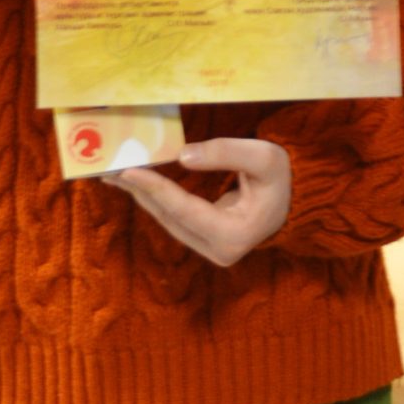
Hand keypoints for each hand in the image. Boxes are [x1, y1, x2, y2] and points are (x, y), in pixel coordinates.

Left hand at [110, 139, 291, 267]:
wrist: (294, 201)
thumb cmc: (281, 179)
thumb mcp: (264, 158)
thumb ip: (225, 153)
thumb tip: (181, 156)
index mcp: (234, 234)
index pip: (185, 209)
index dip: (156, 189)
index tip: (128, 171)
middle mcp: (218, 250)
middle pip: (170, 217)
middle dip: (140, 192)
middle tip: (109, 169)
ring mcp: (210, 250)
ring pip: (167, 220)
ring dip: (141, 196)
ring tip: (114, 174)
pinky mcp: (204, 242)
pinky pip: (173, 219)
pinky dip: (154, 199)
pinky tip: (136, 184)